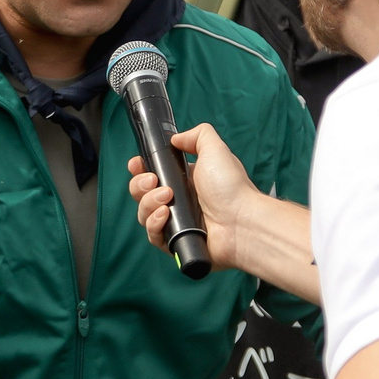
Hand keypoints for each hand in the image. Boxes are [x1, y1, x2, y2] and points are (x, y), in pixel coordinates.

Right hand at [127, 123, 254, 270]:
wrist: (241, 221)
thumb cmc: (230, 187)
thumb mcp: (215, 149)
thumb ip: (197, 135)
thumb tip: (176, 138)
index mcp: (185, 180)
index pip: (152, 174)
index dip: (140, 169)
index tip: (137, 164)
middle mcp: (179, 201)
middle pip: (142, 194)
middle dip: (140, 185)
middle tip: (153, 181)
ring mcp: (176, 223)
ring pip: (144, 214)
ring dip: (148, 203)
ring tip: (167, 197)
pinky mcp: (176, 242)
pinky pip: (153, 235)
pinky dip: (154, 224)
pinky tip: (165, 215)